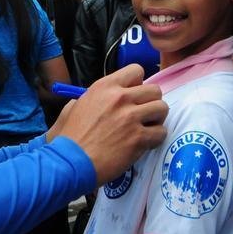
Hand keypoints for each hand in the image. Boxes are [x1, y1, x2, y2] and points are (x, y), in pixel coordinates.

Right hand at [49, 64, 167, 183]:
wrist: (71, 162)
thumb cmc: (70, 137)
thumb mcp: (76, 106)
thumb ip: (94, 98)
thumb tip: (104, 98)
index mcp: (105, 86)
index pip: (136, 70)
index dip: (138, 84)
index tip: (133, 96)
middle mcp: (120, 98)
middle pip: (154, 90)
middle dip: (151, 102)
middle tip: (143, 114)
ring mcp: (131, 117)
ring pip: (162, 108)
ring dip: (156, 119)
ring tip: (147, 128)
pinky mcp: (138, 138)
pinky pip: (161, 132)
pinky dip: (156, 138)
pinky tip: (146, 143)